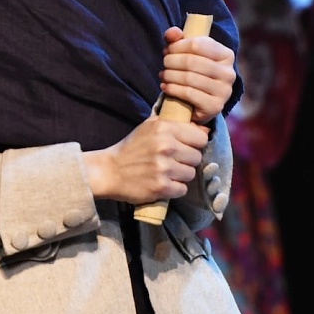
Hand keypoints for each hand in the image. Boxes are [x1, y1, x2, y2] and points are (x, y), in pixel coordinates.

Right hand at [82, 116, 207, 204]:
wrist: (109, 171)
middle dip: (187, 161)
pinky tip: (163, 183)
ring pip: (191, 174)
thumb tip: (204, 129)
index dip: (195, 144)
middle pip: (197, 157)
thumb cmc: (131, 148)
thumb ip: (175, 124)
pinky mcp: (161, 187)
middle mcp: (166, 146)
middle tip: (173, 162)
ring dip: (181, 176)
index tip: (186, 148)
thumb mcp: (149, 127)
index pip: (200, 137)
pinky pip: (182, 189)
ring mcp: (164, 168)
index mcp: (164, 128)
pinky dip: (174, 189)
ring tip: (167, 173)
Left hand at [160, 26, 234, 123]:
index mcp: (226, 55)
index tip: (167, 50)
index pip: (196, 44)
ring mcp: (224, 91)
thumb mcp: (188, 53)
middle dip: (171, 61)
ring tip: (163, 75)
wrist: (200, 104)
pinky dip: (172, 89)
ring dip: (169, 75)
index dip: (177, 46)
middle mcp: (229, 73)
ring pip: (188, 77)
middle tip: (164, 64)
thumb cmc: (194, 73)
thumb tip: (171, 33)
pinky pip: (189, 93)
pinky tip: (165, 87)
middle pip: (191, 61)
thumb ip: (178, 39)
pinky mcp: (215, 106)